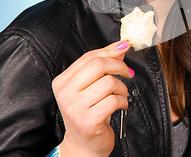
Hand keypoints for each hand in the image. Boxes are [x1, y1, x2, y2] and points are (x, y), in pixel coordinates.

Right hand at [52, 41, 133, 156]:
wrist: (84, 144)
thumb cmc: (89, 112)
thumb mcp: (93, 86)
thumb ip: (104, 65)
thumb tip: (120, 46)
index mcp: (62, 81)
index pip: (89, 57)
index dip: (110, 50)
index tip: (124, 47)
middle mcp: (65, 94)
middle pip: (98, 65)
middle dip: (120, 66)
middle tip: (128, 72)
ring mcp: (75, 108)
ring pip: (109, 83)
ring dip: (123, 88)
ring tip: (121, 95)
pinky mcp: (88, 121)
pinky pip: (114, 101)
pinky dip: (123, 101)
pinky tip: (120, 106)